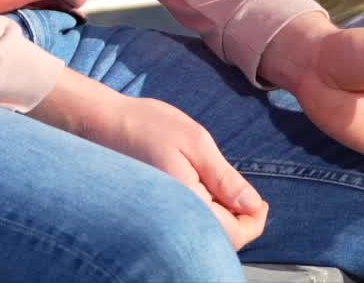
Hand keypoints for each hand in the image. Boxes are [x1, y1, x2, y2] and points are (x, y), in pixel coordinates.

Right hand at [29, 68, 267, 250]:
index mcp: (187, 204)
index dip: (254, 221)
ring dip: (220, 218)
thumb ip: (225, 177)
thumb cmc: (147, 125)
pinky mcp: (153, 212)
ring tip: (224, 190)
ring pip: (202, 232)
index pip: (233, 234)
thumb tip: (253, 205)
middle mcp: (171, 220)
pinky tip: (201, 191)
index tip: (261, 202)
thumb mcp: (196, 142)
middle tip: (248, 197)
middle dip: (239, 222)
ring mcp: (160, 219)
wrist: (102, 122)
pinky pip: (186, 224)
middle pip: (219, 240)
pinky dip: (201, 214)